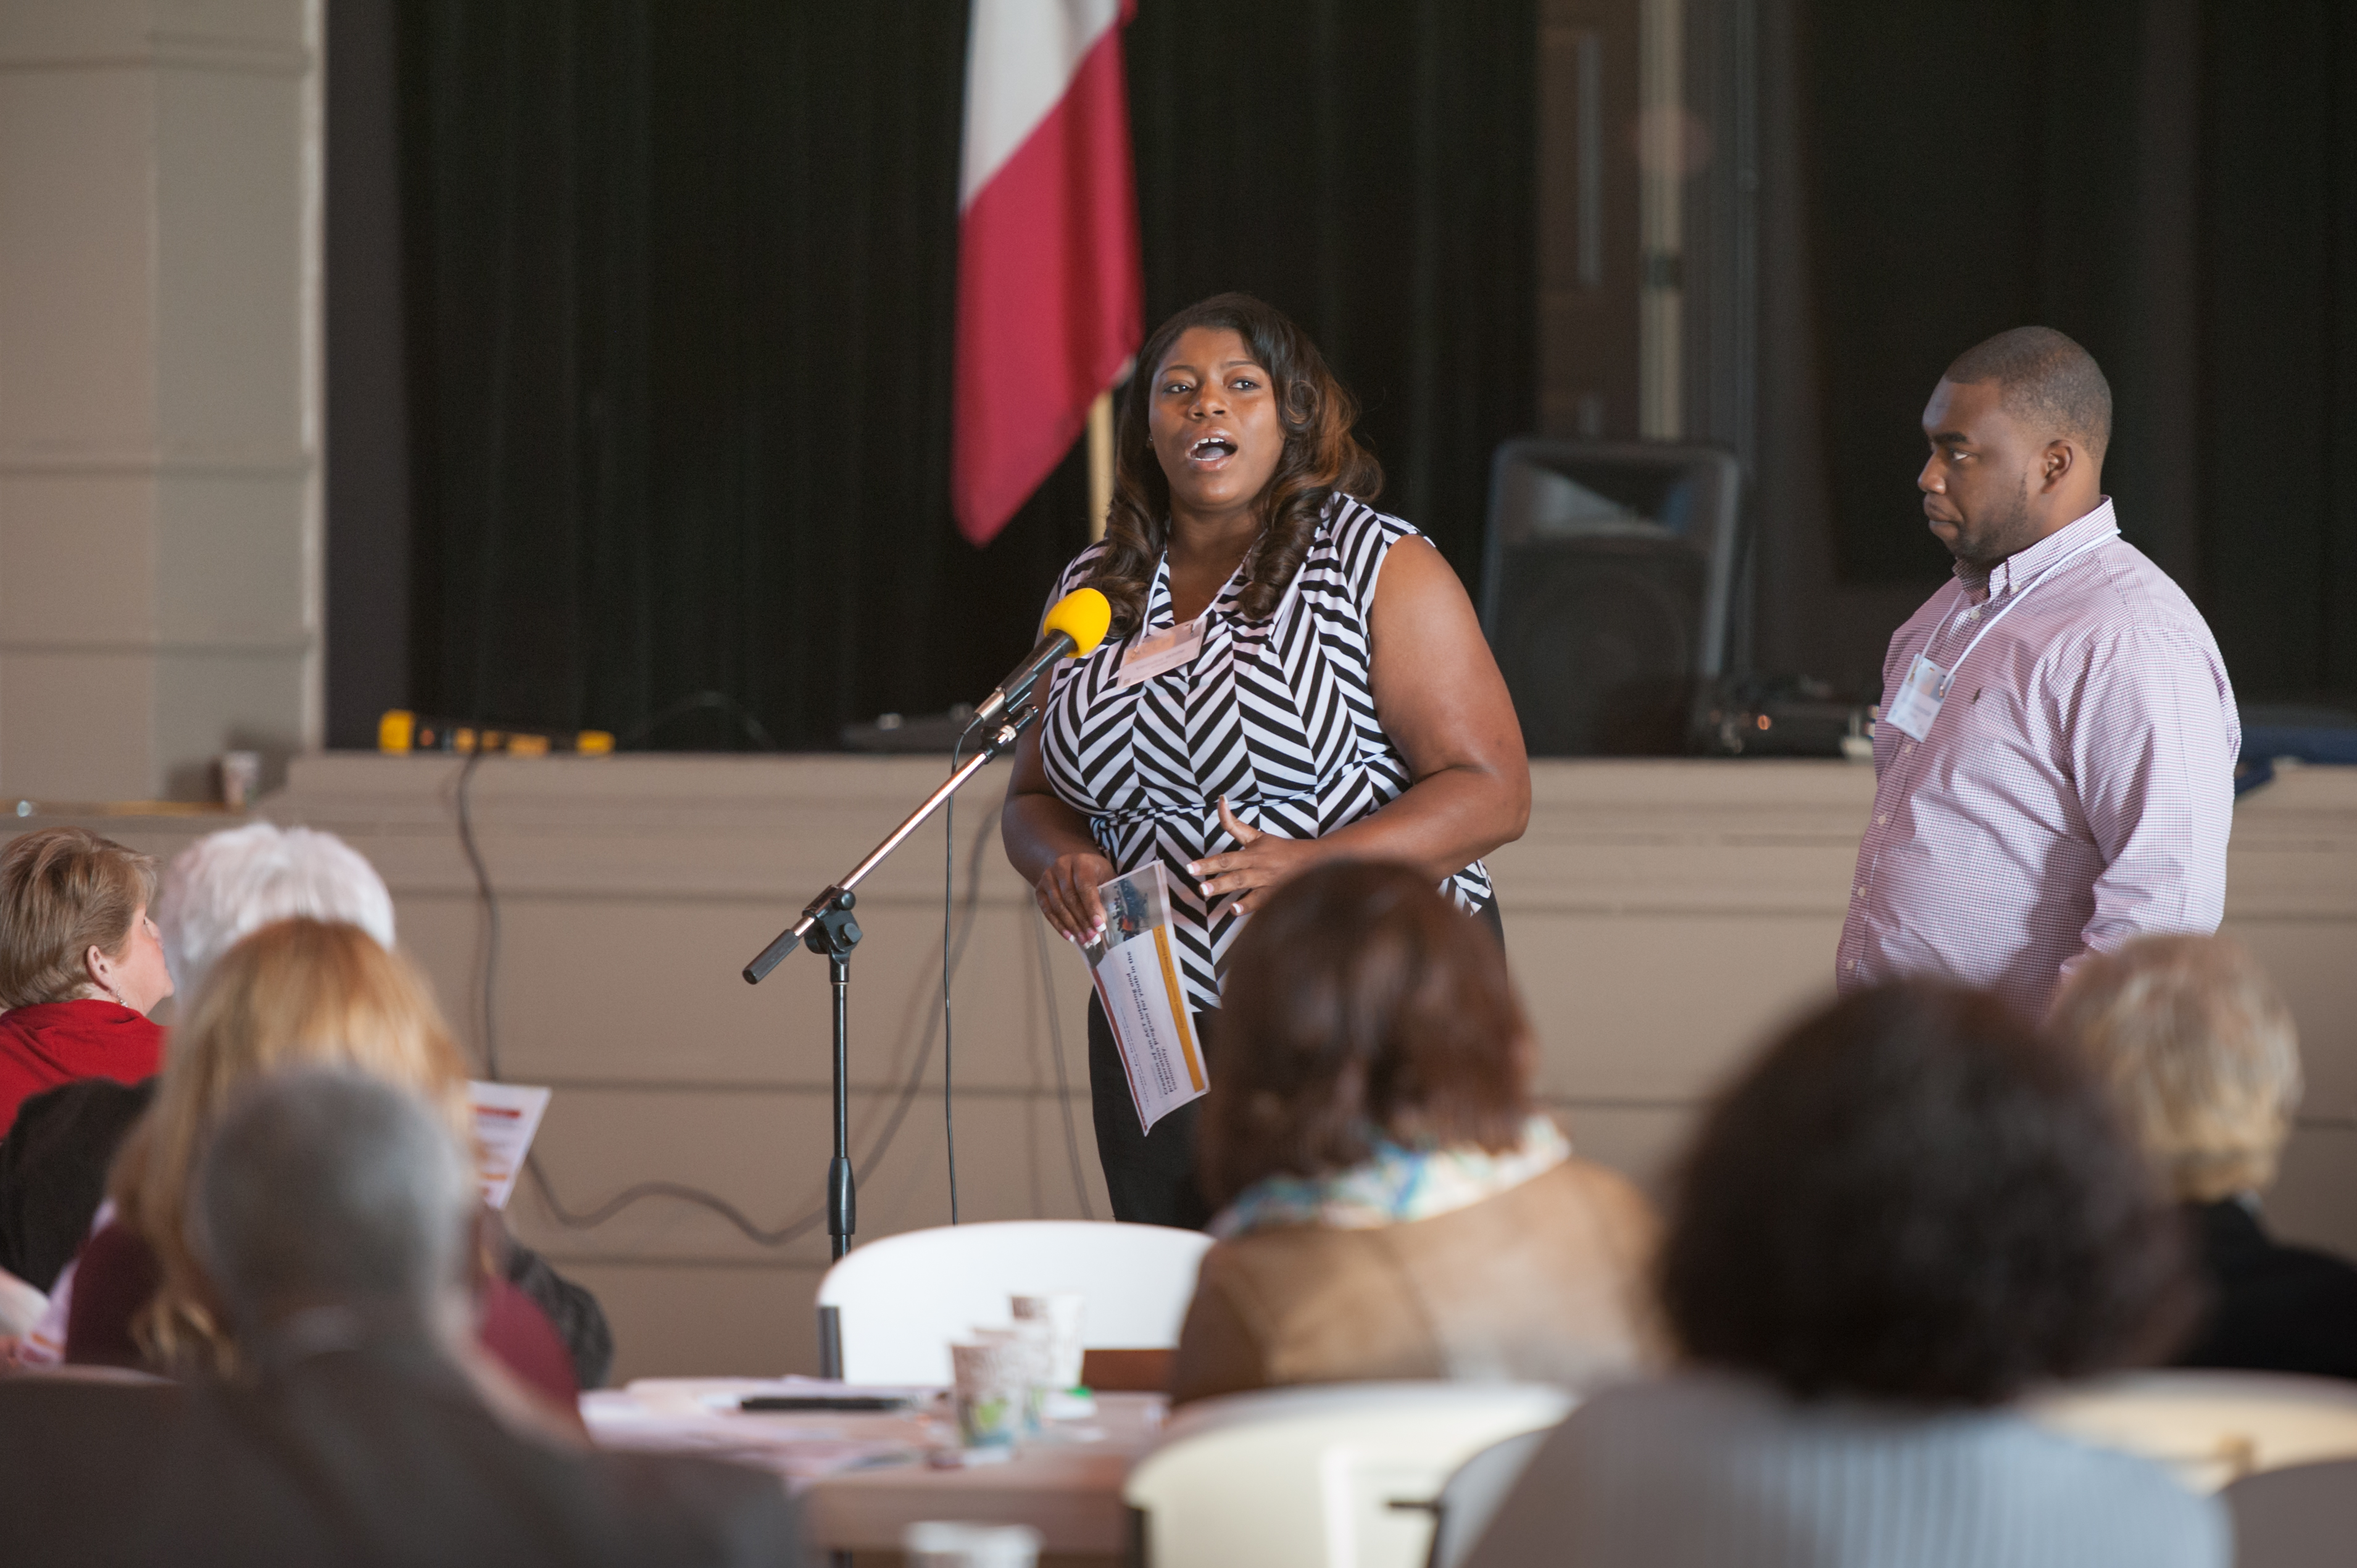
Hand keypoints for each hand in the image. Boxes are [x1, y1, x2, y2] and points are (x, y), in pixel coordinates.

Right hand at [1036, 850, 1114, 941]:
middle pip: (1070, 898)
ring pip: (1058, 906)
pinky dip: (1058, 925)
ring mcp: (1047, 877)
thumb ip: (1109, 895)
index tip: (1100, 927)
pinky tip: (1070, 937)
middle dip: (1083, 921)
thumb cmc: (1096, 873)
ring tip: (1084, 941)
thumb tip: (1110, 921)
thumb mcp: (1106, 877)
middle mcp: (1061, 866)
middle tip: (1093, 938)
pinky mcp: (1039, 888)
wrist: (1074, 864)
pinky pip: (1047, 910)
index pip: (1085, 887)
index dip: (1092, 908)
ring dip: (1072, 926)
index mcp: (1081, 861)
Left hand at [1188, 797, 1318, 914]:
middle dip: (1214, 876)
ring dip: (1226, 888)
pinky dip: (1248, 906)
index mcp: (1252, 851)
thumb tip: (1220, 800)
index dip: (1208, 861)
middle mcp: (1257, 865)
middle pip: (1233, 869)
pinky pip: (1260, 901)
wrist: (1312, 860)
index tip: (1190, 867)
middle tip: (1198, 884)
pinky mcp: (1275, 894)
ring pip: (1244, 885)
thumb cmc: (1279, 849)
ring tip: (1208, 893)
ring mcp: (1266, 880)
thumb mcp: (1257, 836)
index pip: (1226, 856)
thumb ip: (1234, 823)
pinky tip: (1235, 910)